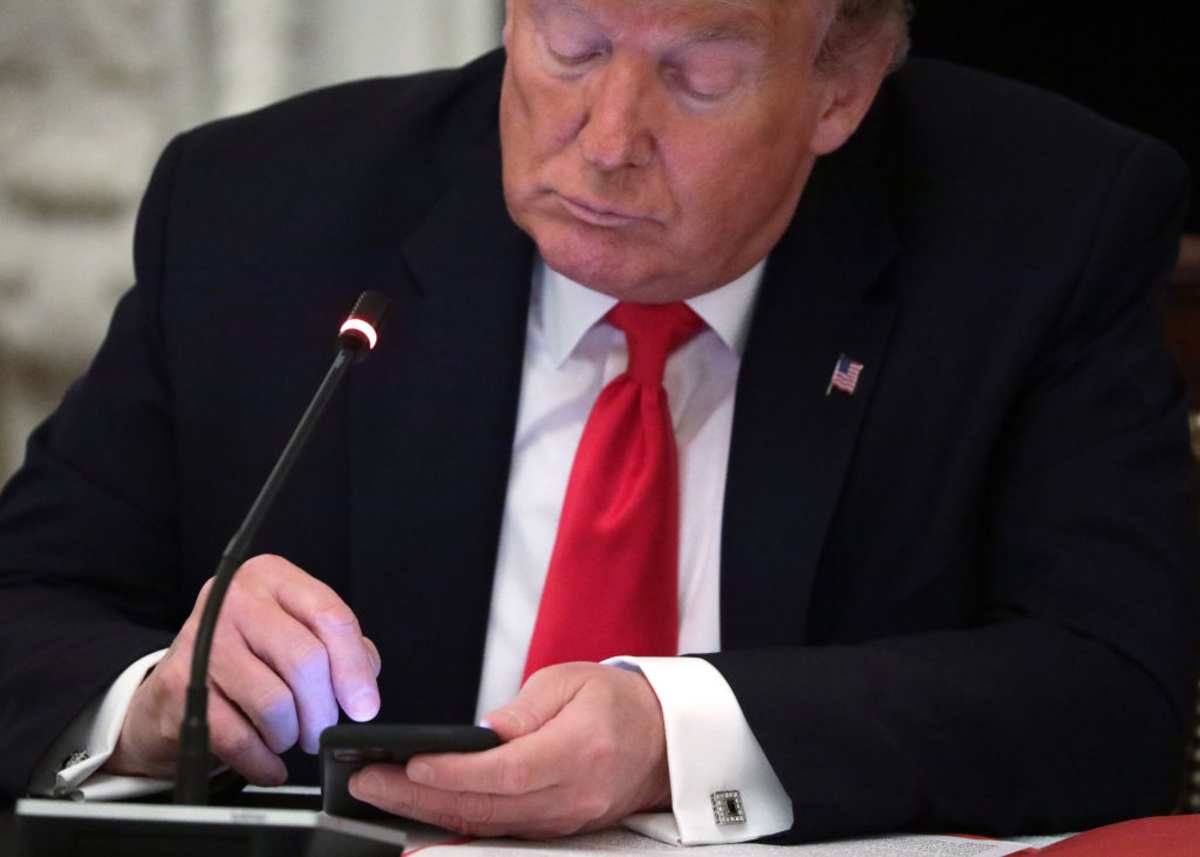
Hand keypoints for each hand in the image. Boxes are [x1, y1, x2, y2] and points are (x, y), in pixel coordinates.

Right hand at [104, 554, 381, 784]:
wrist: (175, 684)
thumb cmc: (251, 655)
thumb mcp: (297, 630)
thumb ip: (339, 648)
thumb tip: (362, 688)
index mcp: (272, 577)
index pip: (331, 616)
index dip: (354, 668)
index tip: (365, 706)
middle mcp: (234, 599)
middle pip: (305, 661)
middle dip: (323, 709)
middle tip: (321, 730)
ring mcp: (203, 641)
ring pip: (275, 703)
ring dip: (290, 735)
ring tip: (287, 736)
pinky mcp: (180, 687)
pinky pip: (239, 738)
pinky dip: (264, 762)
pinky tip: (270, 764)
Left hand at [347, 662, 670, 837]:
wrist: (663, 740)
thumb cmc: (617, 702)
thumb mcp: (569, 682)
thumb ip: (521, 712)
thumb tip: (474, 738)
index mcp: (580, 750)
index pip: (506, 771)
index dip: (453, 773)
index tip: (408, 764)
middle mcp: (572, 796)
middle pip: (486, 808)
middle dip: (418, 798)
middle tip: (368, 782)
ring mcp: (566, 822)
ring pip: (487, 827)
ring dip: (428, 815)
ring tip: (380, 795)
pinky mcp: (558, 832)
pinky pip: (500, 833)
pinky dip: (457, 825)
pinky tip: (419, 816)